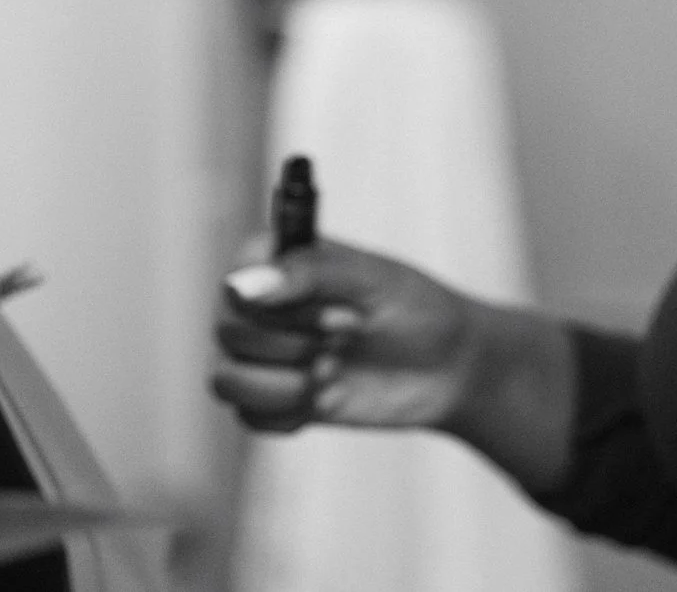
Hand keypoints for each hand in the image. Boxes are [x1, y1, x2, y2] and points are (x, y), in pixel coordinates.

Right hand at [210, 235, 577, 488]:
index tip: (338, 315)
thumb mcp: (373, 280)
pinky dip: (289, 414)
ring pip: (226, 381)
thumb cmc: (417, 309)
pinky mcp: (275, 398)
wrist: (450, 368)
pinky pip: (248, 417)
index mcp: (277, 260)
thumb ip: (308, 273)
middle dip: (295, 345)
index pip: (234, 284)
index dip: (280, 309)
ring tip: (332, 375)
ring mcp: (265, 355)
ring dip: (284, 385)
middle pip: (228, 334)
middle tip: (349, 337)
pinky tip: (328, 399)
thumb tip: (242, 285)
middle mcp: (261, 305)